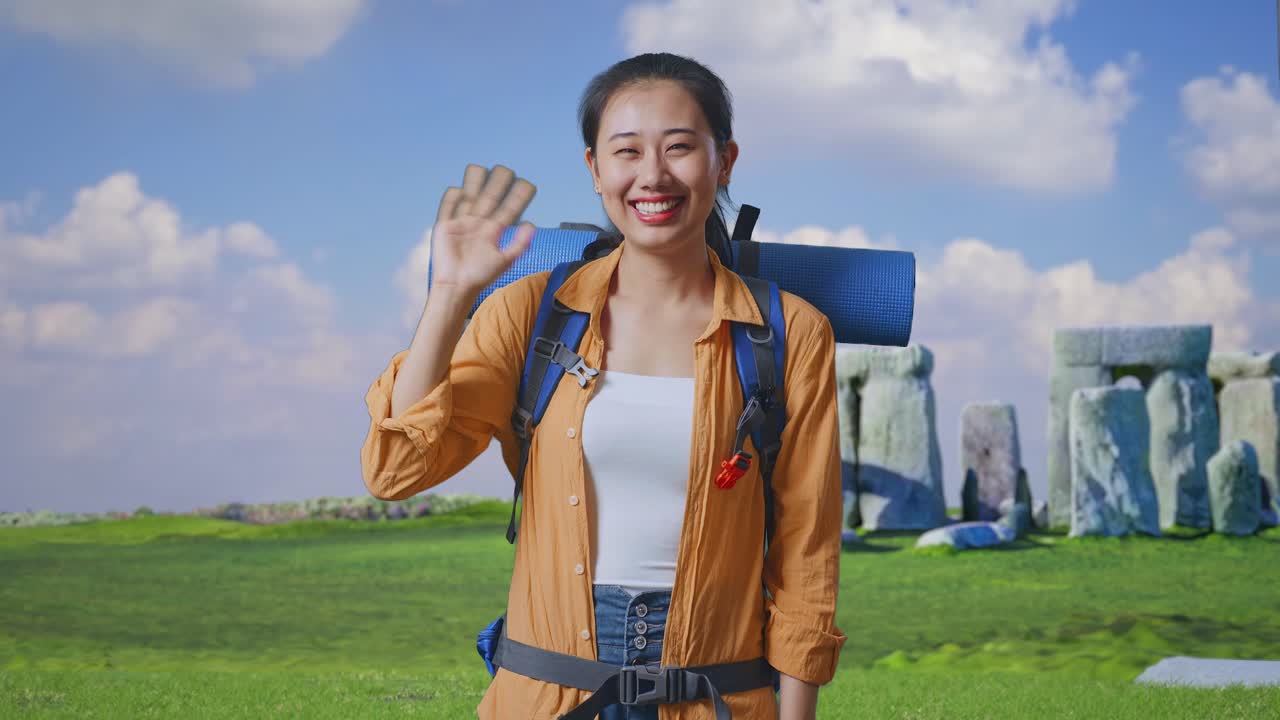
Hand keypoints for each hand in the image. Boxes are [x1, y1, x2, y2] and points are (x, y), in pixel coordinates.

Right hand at [429, 164, 536, 295]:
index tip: (527, 185)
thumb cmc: (481, 276)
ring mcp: (462, 221)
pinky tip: (460, 191)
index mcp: (495, 229)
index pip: (510, 206)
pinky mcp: (445, 224)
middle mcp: (480, 221)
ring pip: (470, 192)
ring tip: (480, 170)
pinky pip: (447, 204)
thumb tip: (532, 224)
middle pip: (491, 193)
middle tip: (504, 171)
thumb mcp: (505, 261)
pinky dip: (453, 195)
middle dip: (498, 181)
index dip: (519, 195)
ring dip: (474, 180)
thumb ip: (519, 244)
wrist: (456, 286)